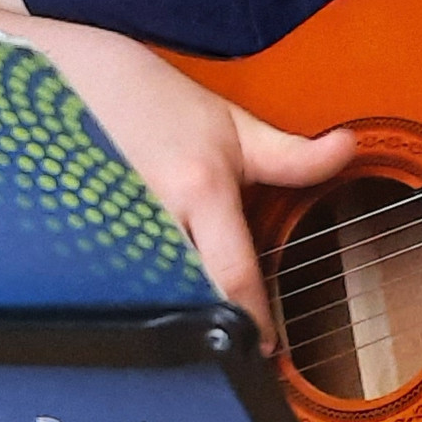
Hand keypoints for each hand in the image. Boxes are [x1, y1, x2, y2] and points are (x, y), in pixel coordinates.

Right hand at [30, 22, 353, 332]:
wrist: (71, 72)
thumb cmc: (154, 99)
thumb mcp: (233, 124)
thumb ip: (292, 153)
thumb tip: (350, 149)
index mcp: (199, 188)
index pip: (233, 274)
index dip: (254, 319)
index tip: (267, 348)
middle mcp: (154, 214)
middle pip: (188, 298)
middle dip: (208, 322)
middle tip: (228, 344)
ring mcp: (110, 229)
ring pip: (147, 297)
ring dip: (169, 311)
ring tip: (186, 327)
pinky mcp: (80, 236)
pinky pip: (109, 284)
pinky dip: (129, 295)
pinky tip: (138, 297)